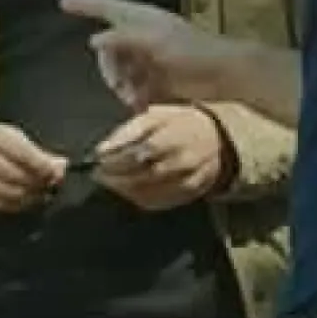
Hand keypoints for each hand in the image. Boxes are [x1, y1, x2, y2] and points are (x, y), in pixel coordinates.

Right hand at [0, 116, 66, 212]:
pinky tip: (24, 202)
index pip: (20, 152)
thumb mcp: (4, 133)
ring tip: (41, 195)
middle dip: (37, 183)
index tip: (57, 173)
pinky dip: (15, 206)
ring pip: (6, 192)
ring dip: (28, 197)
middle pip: (14, 175)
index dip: (42, 166)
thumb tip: (62, 166)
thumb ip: (33, 150)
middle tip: (51, 186)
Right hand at [60, 0, 237, 108]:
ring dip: (122, 86)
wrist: (223, 74)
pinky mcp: (156, 80)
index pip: (107, 7)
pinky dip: (133, 96)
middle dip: (109, 69)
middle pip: (108, 49)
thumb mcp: (154, 39)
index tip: (63, 3)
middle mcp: (141, 36)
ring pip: (119, 71)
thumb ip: (122, 38)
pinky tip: (140, 105)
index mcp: (141, 18)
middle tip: (118, 85)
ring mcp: (148, 59)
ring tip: (133, 99)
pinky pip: (133, 88)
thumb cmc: (191, 49)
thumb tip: (94, 41)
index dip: (85, 5)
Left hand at [90, 104, 227, 211]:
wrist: (219, 140)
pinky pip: (158, 203)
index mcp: (176, 135)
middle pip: (143, 176)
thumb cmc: (180, 123)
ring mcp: (188, 181)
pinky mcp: (188, 196)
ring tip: (110, 181)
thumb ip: (129, 130)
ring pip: (149, 194)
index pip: (142, 152)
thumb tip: (101, 150)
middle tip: (98, 174)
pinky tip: (127, 190)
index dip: (118, 160)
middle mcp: (184, 160)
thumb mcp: (157, 114)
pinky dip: (137, 199)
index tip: (97, 161)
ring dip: (123, 190)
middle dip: (116, 177)